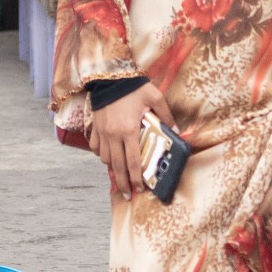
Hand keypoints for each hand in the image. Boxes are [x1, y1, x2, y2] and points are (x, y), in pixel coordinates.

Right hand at [89, 82, 173, 200]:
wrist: (109, 76)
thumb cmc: (133, 87)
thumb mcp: (155, 98)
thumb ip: (166, 116)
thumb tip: (177, 132)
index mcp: (129, 130)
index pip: (132, 161)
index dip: (136, 178)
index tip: (140, 189)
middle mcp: (113, 135)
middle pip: (117, 166)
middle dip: (123, 183)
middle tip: (128, 195)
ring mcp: (102, 132)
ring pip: (105, 158)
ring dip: (113, 168)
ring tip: (120, 174)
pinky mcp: (94, 126)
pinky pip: (95, 147)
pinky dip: (101, 154)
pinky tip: (107, 156)